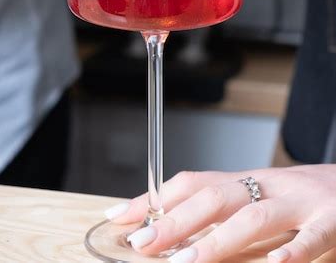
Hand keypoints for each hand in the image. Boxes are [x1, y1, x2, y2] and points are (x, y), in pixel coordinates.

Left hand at [105, 165, 335, 261]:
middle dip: (175, 220)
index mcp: (247, 181)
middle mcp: (267, 186)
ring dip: (216, 241)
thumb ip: (225, 213)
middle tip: (143, 244)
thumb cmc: (303, 199)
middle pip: (216, 197)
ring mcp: (299, 203)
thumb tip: (176, 231)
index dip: (156, 197)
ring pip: (253, 218)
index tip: (121, 217)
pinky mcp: (332, 221)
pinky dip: (291, 254)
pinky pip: (310, 239)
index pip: (193, 182)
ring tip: (186, 262)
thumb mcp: (262, 199)